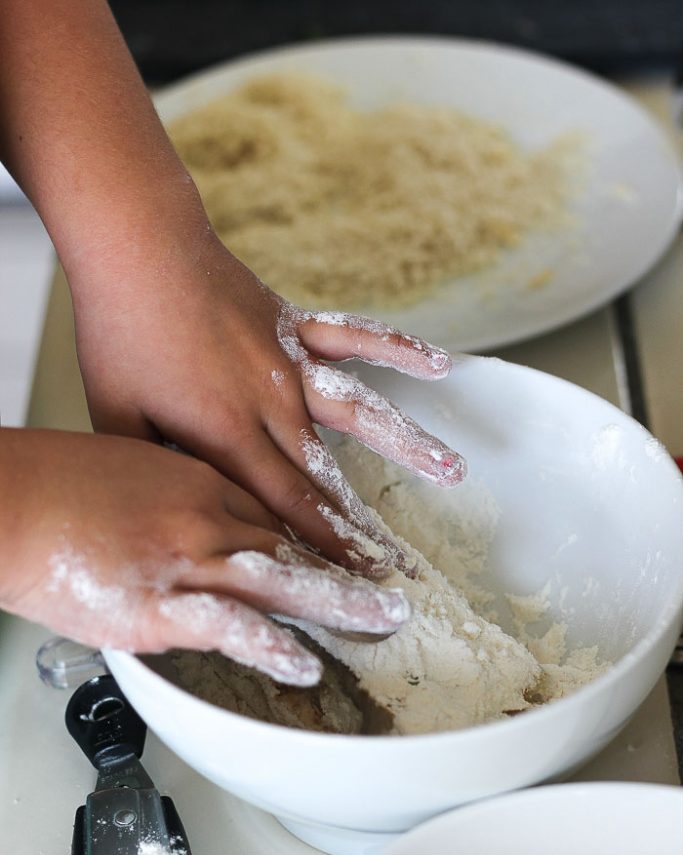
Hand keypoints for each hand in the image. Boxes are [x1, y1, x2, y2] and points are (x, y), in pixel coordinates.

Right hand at [0, 429, 409, 684]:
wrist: (12, 500)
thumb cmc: (57, 482)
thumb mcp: (131, 469)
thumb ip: (173, 499)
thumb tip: (197, 528)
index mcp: (198, 482)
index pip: (276, 512)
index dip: (320, 539)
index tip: (351, 555)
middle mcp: (204, 517)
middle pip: (292, 546)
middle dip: (349, 571)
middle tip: (393, 590)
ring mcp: (185, 561)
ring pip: (279, 580)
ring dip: (336, 604)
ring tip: (380, 622)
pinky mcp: (158, 605)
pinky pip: (229, 627)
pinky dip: (270, 647)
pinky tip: (303, 665)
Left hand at [72, 229, 465, 576]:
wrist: (136, 247)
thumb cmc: (119, 334)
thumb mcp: (116, 417)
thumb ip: (156, 470)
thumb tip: (178, 511)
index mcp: (227, 434)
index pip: (287, 506)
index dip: (325, 547)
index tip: (357, 578)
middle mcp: (272, 403)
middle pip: (328, 476)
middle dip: (367, 526)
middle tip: (404, 563)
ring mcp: (290, 361)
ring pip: (360, 412)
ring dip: (408, 443)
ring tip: (454, 468)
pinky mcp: (295, 325)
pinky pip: (355, 336)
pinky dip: (397, 349)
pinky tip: (439, 364)